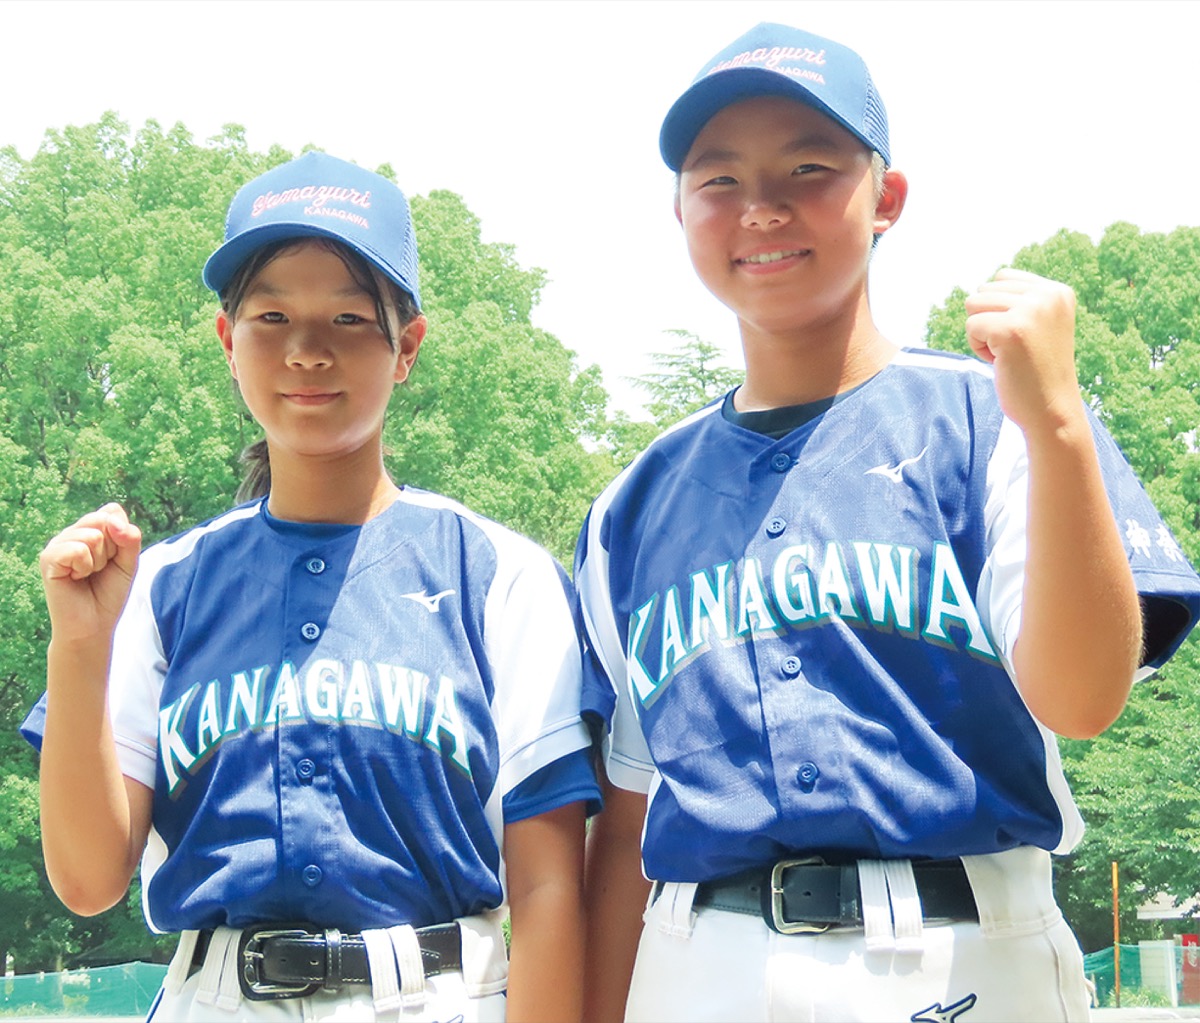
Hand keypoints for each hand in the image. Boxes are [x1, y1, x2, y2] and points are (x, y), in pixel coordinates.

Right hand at [40, 503, 141, 642]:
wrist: (93, 625)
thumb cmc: (109, 592)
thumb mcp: (129, 562)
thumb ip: (130, 538)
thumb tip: (114, 522)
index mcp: (89, 529)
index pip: (113, 511)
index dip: (122, 536)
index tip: (114, 558)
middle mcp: (71, 533)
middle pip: (103, 520)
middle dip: (112, 549)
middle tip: (100, 569)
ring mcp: (57, 544)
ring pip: (92, 536)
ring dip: (98, 561)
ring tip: (87, 575)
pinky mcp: (47, 558)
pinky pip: (77, 550)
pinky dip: (84, 567)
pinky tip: (75, 578)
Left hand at [964, 268, 1081, 434]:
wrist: (1051, 410)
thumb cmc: (1036, 370)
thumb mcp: (1038, 324)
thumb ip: (1019, 301)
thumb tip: (982, 287)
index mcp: (1058, 291)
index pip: (1002, 278)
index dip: (999, 309)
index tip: (1022, 335)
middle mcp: (1048, 295)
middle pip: (984, 290)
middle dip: (989, 321)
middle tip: (1015, 349)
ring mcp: (1031, 311)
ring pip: (973, 305)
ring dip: (982, 333)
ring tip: (1009, 353)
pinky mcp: (1011, 330)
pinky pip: (971, 327)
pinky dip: (978, 348)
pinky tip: (1002, 362)